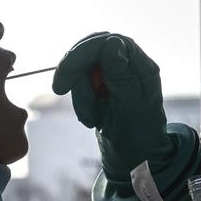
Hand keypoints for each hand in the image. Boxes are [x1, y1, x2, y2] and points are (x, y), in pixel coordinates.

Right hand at [52, 33, 172, 179]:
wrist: (135, 157)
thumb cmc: (139, 136)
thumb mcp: (129, 108)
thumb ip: (120, 75)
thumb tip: (110, 43)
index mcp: (141, 66)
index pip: (106, 43)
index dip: (80, 56)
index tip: (61, 83)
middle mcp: (128, 63)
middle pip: (90, 49)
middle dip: (74, 71)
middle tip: (59, 89)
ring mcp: (115, 72)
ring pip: (82, 66)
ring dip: (80, 94)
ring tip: (93, 118)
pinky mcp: (103, 83)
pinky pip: (81, 81)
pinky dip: (81, 100)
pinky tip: (93, 117)